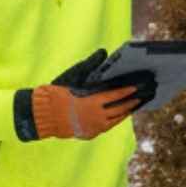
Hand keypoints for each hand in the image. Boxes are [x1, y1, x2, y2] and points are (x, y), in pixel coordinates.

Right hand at [19, 49, 158, 140]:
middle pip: (120, 110)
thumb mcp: (72, 77)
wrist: (44, 115)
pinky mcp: (89, 134)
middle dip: (131, 103)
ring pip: (115, 121)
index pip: (116, 96)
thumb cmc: (58, 94)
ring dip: (125, 113)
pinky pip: (107, 127)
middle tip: (142, 97)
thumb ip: (90, 65)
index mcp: (92, 103)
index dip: (127, 91)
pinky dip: (115, 120)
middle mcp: (96, 117)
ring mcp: (93, 128)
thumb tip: (103, 52)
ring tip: (134, 106)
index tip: (137, 87)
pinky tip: (119, 116)